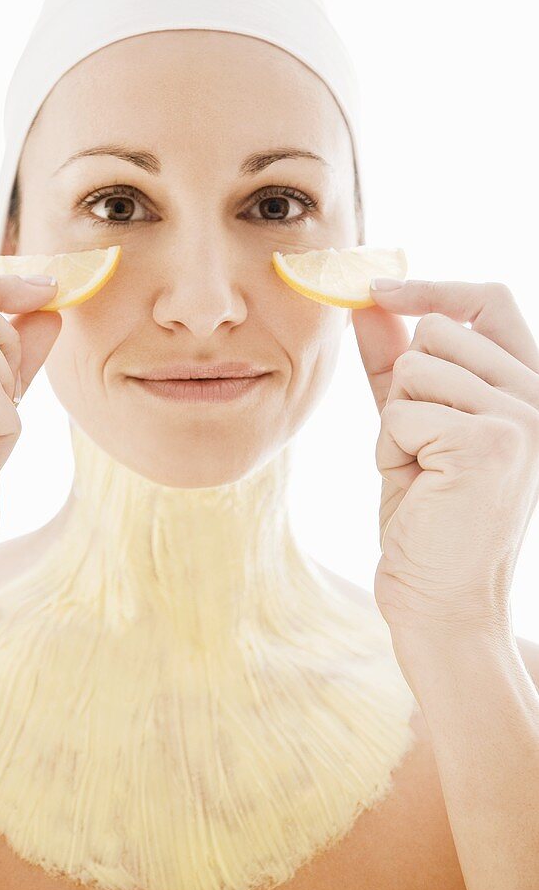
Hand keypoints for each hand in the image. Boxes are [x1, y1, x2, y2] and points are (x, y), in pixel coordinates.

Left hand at [351, 278, 538, 646]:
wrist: (440, 603)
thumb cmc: (427, 517)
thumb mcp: (410, 426)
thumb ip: (395, 361)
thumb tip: (368, 301)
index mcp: (528, 386)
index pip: (488, 299)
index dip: (430, 286)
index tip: (376, 290)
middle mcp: (538, 395)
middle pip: (436, 330)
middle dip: (403, 389)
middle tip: (419, 449)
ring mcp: (522, 416)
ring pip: (413, 367)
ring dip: (394, 424)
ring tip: (421, 472)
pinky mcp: (492, 441)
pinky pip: (401, 410)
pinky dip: (390, 450)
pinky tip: (418, 488)